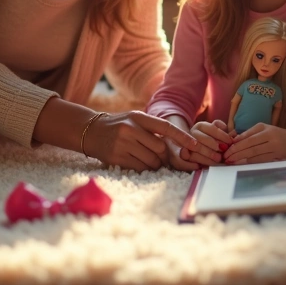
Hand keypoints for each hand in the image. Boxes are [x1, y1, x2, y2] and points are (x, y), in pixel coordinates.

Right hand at [84, 111, 199, 171]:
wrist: (90, 131)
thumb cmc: (118, 126)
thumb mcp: (134, 119)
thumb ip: (152, 128)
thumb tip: (176, 144)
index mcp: (138, 117)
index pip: (166, 127)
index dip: (182, 137)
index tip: (195, 144)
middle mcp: (131, 129)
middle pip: (160, 148)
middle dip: (163, 156)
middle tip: (160, 157)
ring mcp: (123, 143)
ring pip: (152, 160)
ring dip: (155, 164)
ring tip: (148, 159)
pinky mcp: (117, 157)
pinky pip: (140, 167)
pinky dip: (144, 168)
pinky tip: (138, 162)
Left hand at [223, 123, 285, 163]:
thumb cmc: (278, 136)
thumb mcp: (264, 130)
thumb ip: (249, 134)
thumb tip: (233, 140)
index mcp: (264, 128)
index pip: (247, 138)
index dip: (235, 145)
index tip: (226, 151)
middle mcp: (270, 136)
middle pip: (249, 146)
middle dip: (236, 153)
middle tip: (226, 159)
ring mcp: (276, 147)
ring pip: (255, 154)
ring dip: (242, 159)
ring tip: (231, 163)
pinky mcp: (280, 156)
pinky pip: (262, 160)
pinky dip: (252, 163)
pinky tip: (243, 165)